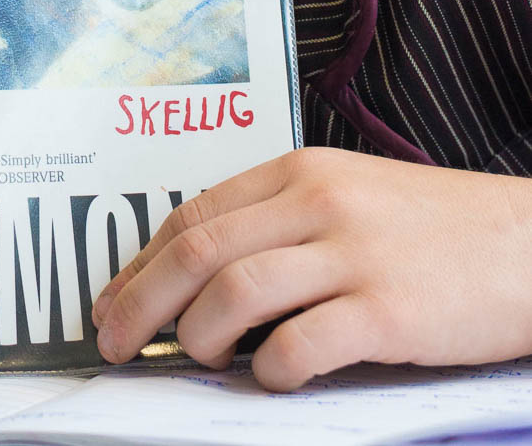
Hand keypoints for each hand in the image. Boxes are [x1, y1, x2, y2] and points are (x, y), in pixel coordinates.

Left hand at [91, 146, 531, 391]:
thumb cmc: (437, 228)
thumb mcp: (350, 197)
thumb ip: (281, 224)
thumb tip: (202, 282)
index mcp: (299, 172)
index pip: (193, 214)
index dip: (141, 262)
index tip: (111, 299)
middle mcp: (317, 202)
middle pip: (198, 250)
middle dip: (141, 302)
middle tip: (113, 341)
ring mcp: (352, 254)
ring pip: (235, 292)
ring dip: (196, 334)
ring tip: (194, 357)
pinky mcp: (388, 310)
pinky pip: (302, 343)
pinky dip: (270, 368)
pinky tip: (270, 376)